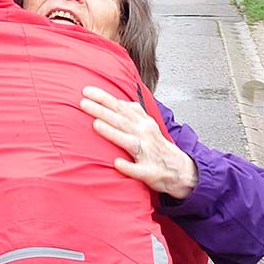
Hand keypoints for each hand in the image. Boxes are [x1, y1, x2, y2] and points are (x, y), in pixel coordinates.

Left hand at [80, 85, 197, 199]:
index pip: (121, 107)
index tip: (86, 91)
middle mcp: (145, 135)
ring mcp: (148, 153)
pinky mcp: (151, 172)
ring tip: (96, 125)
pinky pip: (138, 170)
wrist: (181, 170)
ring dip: (113, 133)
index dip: (104, 98)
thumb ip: (134, 112)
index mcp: (143, 123)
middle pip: (121, 121)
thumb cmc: (158, 147)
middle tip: (83, 103)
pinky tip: (117, 163)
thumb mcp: (149, 125)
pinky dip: (128, 166)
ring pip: (129, 141)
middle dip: (102, 111)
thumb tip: (117, 100)